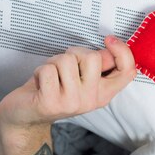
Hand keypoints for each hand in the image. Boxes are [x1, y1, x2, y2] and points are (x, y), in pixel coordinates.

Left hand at [0, 36, 135, 130]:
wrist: (26, 114)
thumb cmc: (55, 89)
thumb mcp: (81, 77)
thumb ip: (99, 64)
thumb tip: (111, 48)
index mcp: (104, 93)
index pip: (128, 72)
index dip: (123, 51)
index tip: (109, 40)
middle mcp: (92, 99)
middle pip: (93, 57)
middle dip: (75, 52)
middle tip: (65, 65)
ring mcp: (72, 102)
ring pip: (67, 60)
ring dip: (54, 61)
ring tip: (51, 75)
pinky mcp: (51, 103)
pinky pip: (48, 70)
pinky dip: (40, 70)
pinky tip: (40, 83)